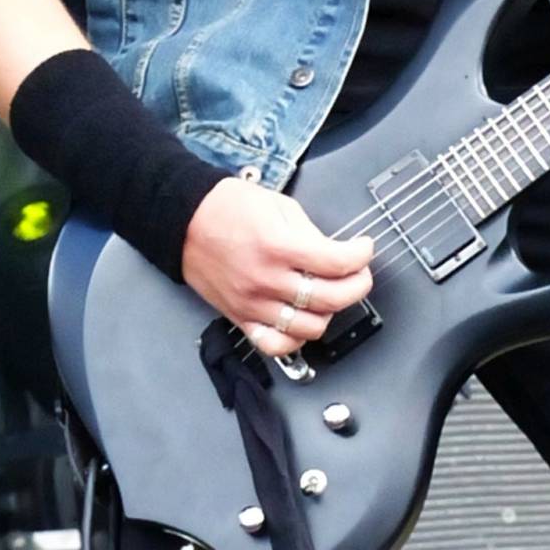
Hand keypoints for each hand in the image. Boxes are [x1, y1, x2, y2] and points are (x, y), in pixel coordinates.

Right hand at [181, 178, 373, 357]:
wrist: (185, 220)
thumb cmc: (228, 206)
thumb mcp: (279, 205)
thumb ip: (309, 232)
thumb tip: (334, 253)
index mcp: (277, 245)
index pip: (335, 263)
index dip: (360, 256)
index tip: (364, 248)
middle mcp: (266, 280)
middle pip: (329, 299)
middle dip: (357, 285)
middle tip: (360, 273)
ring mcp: (253, 304)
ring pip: (309, 327)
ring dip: (331, 312)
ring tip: (333, 293)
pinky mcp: (240, 318)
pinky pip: (275, 345)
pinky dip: (296, 339)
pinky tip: (304, 320)